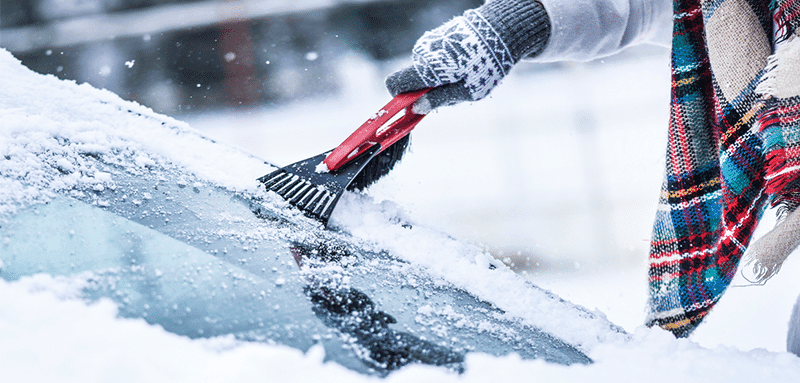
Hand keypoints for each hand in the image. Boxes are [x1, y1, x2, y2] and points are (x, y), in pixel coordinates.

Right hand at [386, 0, 549, 112]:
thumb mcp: (467, 91)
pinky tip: (464, 63)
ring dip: (438, 77)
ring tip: (464, 75)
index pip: (394, 84)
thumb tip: (415, 108)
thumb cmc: (486, 65)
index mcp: (426, 69)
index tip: (416, 105)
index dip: (400, 98)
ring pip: (424, 69)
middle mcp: (422, 53)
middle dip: (427, 90)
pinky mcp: (437, 36)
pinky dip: (444, 65)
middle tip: (454, 91)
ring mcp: (428, 42)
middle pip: (412, 79)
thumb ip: (438, 100)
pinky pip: (433, 57)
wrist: (501, 30)